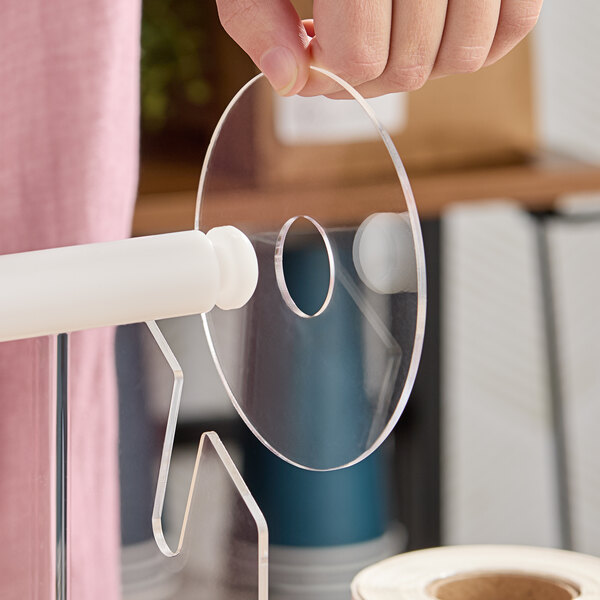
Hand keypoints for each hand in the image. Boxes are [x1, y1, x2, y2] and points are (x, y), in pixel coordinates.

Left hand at [216, 0, 541, 97]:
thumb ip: (257, 16)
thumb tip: (289, 83)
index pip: (360, 57)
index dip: (330, 77)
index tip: (312, 59)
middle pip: (410, 67)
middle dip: (368, 78)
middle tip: (341, 51)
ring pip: (463, 56)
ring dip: (418, 65)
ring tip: (384, 35)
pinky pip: (517, 24)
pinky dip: (476, 43)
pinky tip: (433, 31)